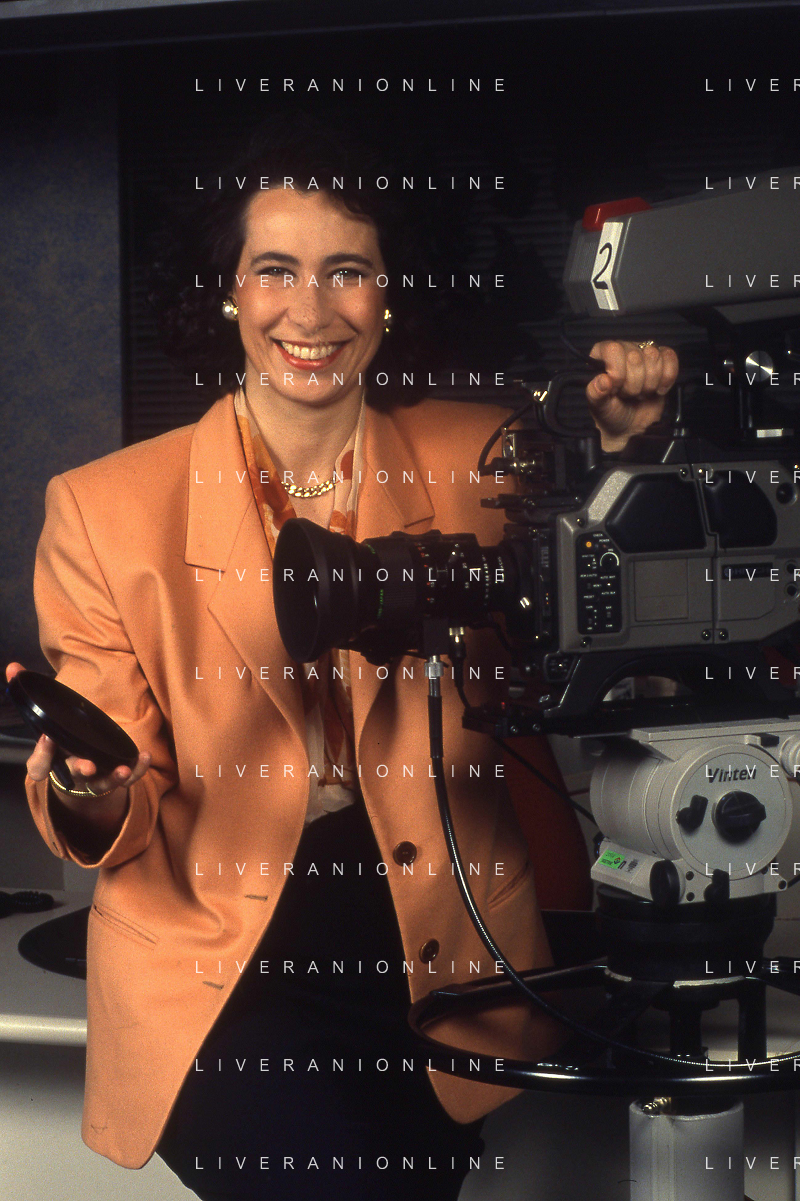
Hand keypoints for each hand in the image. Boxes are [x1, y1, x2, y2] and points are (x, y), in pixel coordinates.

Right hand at [5, 662, 150, 797]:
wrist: (78, 769)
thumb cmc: (61, 741)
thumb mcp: (47, 720)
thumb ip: (31, 695)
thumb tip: (13, 667)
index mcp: (50, 762)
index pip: (39, 766)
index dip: (42, 754)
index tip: (47, 737)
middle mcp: (71, 771)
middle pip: (74, 774)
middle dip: (81, 769)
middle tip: (87, 765)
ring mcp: (94, 778)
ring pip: (102, 783)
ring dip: (113, 777)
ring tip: (123, 770)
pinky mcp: (114, 777)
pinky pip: (128, 779)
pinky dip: (137, 770)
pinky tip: (143, 755)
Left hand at [585, 340, 677, 451]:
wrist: (628, 426)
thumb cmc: (611, 412)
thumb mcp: (598, 406)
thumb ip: (596, 393)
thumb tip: (603, 380)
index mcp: (602, 355)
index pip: (613, 350)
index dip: (618, 373)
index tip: (616, 389)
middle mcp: (623, 349)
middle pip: (635, 356)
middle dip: (633, 384)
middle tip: (628, 394)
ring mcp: (643, 353)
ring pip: (654, 356)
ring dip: (649, 383)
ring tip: (640, 393)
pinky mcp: (662, 360)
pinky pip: (670, 357)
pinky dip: (667, 378)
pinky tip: (658, 390)